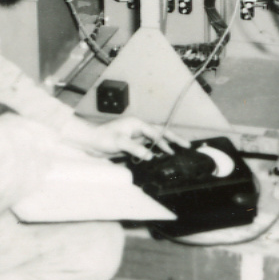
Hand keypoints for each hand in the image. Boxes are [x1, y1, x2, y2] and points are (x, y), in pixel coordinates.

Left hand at [60, 115, 183, 160]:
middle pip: (160, 132)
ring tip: (180, 149)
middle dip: (173, 138)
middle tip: (187, 145)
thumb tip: (150, 155)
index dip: (164, 142)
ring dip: (167, 144)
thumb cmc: (102, 138)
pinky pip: (149, 145)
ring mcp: (136, 136)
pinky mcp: (133, 144)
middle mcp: (138, 128)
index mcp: (136, 124)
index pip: (154, 132)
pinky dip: (157, 149)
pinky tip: (163, 155)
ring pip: (156, 139)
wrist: (91, 142)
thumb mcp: (119, 143)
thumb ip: (135, 149)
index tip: (172, 151)